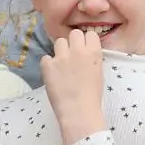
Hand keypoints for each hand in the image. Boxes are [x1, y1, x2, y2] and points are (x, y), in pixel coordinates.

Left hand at [40, 27, 107, 141]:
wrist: (78, 110)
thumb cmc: (92, 95)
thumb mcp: (98, 72)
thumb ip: (91, 58)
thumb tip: (84, 53)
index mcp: (93, 52)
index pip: (89, 34)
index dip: (86, 41)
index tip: (84, 49)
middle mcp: (77, 50)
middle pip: (74, 34)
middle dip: (73, 42)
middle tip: (71, 54)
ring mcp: (61, 57)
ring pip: (59, 42)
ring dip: (60, 50)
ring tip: (61, 63)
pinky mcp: (47, 65)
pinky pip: (45, 58)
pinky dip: (48, 64)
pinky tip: (52, 74)